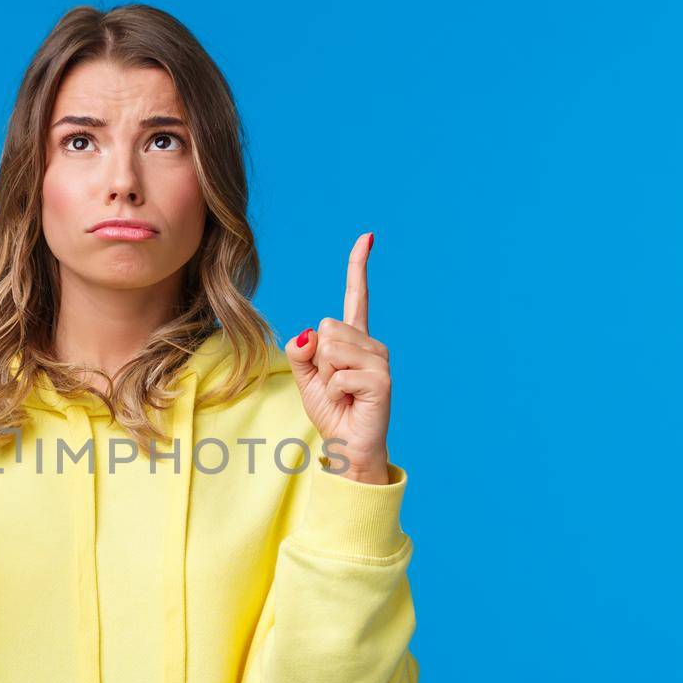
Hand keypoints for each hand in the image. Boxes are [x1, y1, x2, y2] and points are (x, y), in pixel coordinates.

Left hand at [286, 231, 392, 483]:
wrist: (348, 445)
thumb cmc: (331, 410)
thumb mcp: (305, 376)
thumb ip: (300, 350)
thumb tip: (310, 334)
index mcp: (353, 339)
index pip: (357, 296)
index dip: (359, 266)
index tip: (367, 237)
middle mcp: (371, 344)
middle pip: (326, 326)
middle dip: (318, 359)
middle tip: (333, 383)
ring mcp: (380, 360)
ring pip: (330, 349)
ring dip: (325, 377)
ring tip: (342, 393)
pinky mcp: (381, 380)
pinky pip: (338, 375)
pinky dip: (333, 392)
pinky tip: (349, 402)